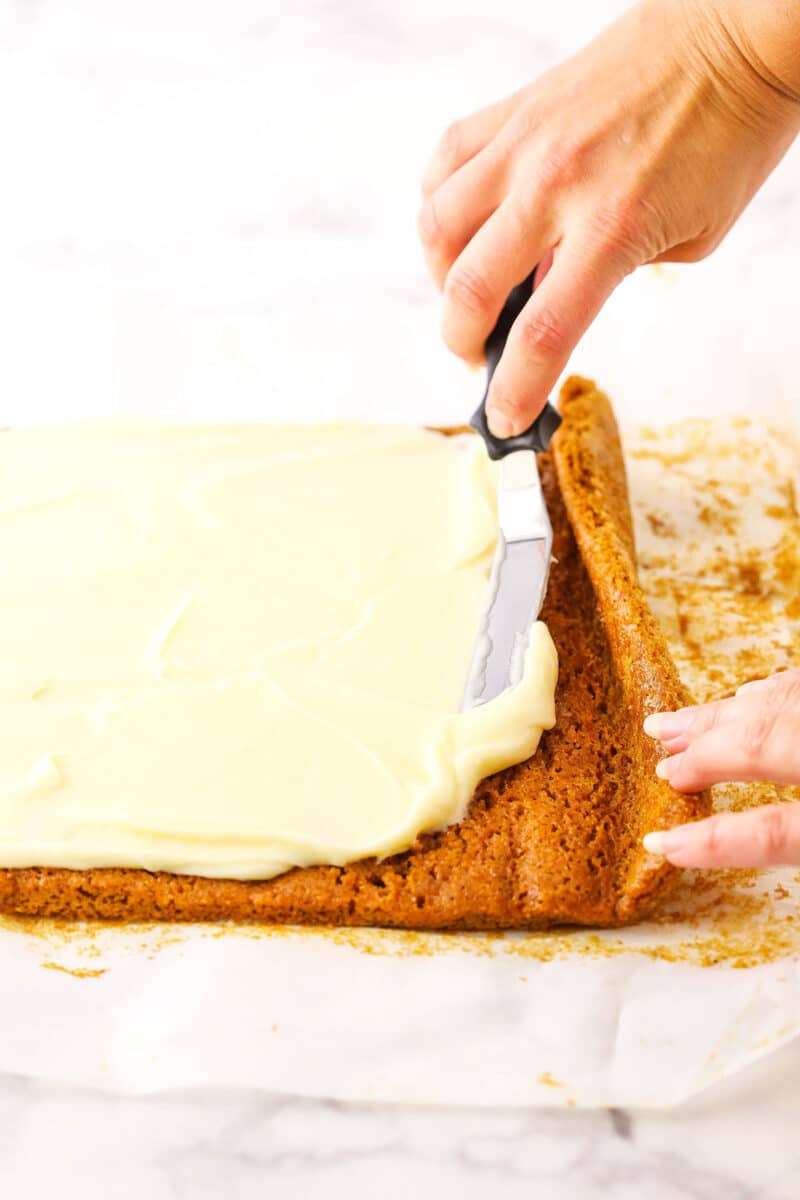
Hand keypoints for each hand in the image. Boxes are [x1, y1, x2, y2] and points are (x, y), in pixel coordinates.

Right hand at [418, 0, 799, 437]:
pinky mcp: (516, 107)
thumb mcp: (691, 235)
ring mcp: (527, 141)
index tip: (505, 420)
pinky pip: (446, 161)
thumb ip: (616, 274)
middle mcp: (557, 185)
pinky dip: (439, 203)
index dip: (513, 393)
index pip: (540, 335)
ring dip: (440, 278)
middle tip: (477, 355)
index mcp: (614, 227)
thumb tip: (553, 291)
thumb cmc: (730, 134)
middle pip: (468, 290)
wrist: (736, 32)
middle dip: (461, 343)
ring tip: (464, 289)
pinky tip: (459, 222)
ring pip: (437, 226)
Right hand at [642, 669, 799, 867]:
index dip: (715, 841)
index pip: (773, 831)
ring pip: (776, 704)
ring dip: (719, 715)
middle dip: (701, 754)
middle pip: (759, 744)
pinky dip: (768, 690)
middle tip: (663, 767)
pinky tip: (747, 694)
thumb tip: (721, 845)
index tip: (663, 845)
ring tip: (675, 725)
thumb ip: (792, 840)